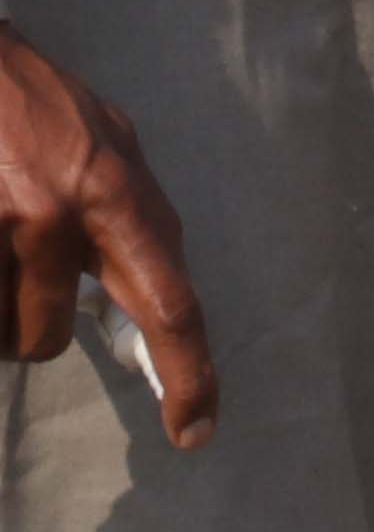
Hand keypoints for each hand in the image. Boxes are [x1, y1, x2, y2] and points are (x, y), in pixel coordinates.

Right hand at [0, 18, 206, 445]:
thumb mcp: (105, 141)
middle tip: (15, 268)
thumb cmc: (31, 100)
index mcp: (122, 194)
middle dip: (28, 330)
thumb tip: (146, 302)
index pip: (173, 305)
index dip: (188, 375)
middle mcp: (67, 212)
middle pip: (48, 337)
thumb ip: (126, 216)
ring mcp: (9, 220)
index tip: (196, 431)